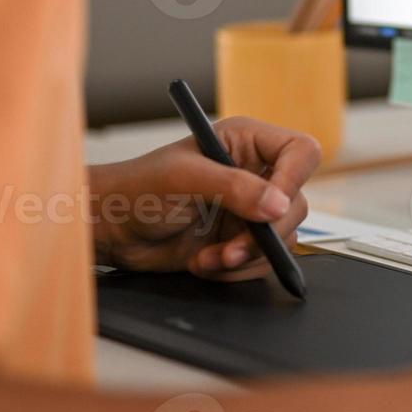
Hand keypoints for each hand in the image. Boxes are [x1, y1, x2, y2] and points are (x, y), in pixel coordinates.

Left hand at [88, 117, 319, 279]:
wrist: (112, 230)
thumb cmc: (136, 189)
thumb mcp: (184, 179)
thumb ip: (234, 187)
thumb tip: (278, 204)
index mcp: (246, 142)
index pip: (300, 153)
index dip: (294, 180)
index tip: (272, 208)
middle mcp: (255, 174)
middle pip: (296, 203)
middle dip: (264, 234)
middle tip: (233, 248)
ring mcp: (249, 210)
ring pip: (283, 237)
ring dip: (247, 256)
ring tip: (211, 257)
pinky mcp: (241, 240)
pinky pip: (264, 261)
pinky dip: (237, 270)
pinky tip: (206, 262)